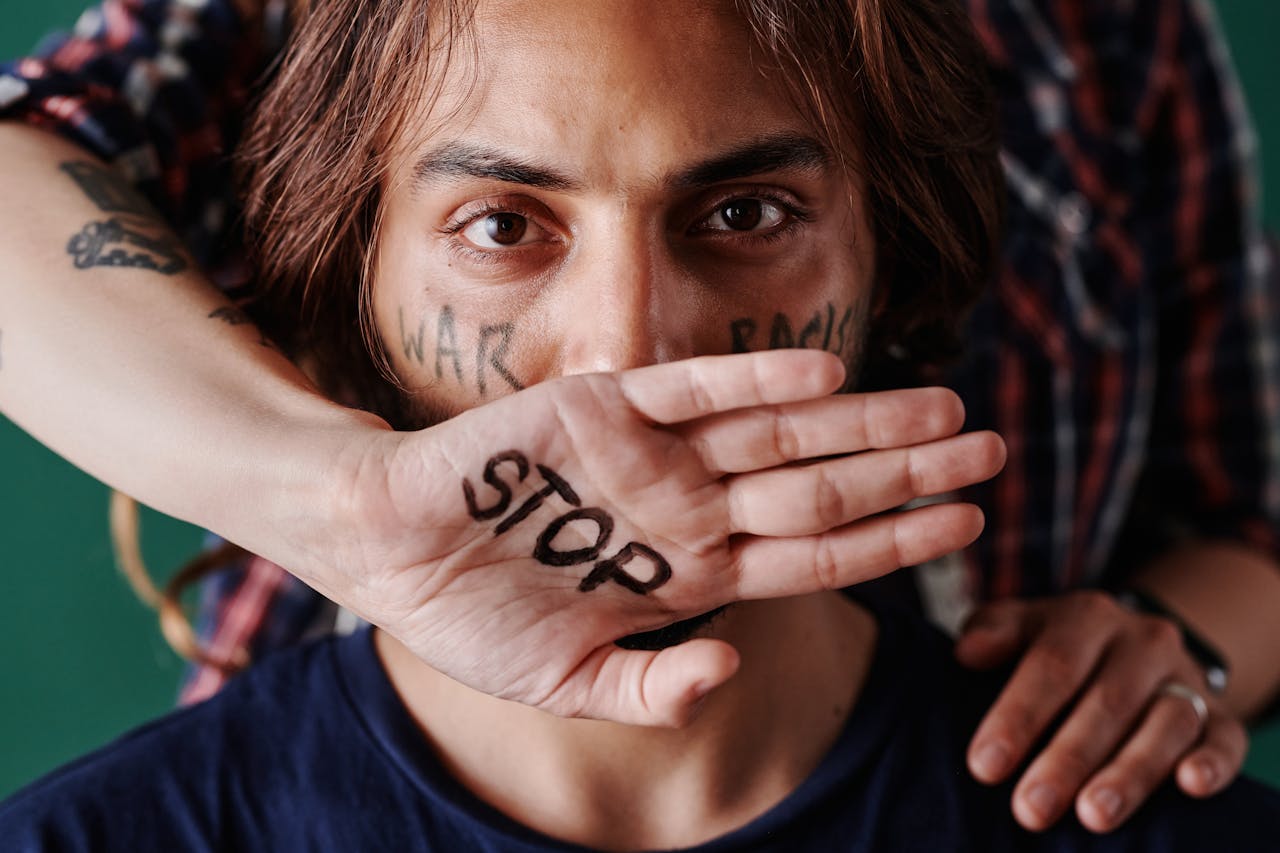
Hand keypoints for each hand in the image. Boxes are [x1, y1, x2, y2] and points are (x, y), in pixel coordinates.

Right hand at [282, 349, 1003, 726]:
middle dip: (911, 473)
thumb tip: (728, 668)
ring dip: (863, 423)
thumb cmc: (474, 618)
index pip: (819, 556)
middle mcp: (690, 510)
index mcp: (693, 573)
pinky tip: (825, 376)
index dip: (895, 542)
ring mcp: (654, 459)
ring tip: (947, 410)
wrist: (390, 551)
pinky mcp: (603, 411)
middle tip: (996, 452)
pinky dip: (754, 382)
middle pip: (824, 490)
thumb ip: (651, 687)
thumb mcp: (569, 684)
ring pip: (780, 435)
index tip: (966, 527)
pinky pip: (693, 392)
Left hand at [957, 592, 1247, 832]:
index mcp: (1086, 617)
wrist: (1137, 648)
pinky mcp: (1220, 716)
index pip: (1051, 665)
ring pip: (1165, 723)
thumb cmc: (1059, 648)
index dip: (1018, 716)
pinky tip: (1189, 786)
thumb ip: (993, 630)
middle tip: (1030, 808)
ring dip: (1130, 773)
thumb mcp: (1024, 626)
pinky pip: (1225, 738)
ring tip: (1093, 815)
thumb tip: (967, 652)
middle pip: (1105, 702)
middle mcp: (1141, 642)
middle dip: (1066, 759)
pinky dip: (1213, 763)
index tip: (985, 766)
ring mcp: (1184, 678)